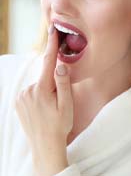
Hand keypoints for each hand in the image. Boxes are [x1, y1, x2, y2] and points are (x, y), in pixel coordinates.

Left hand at [15, 24, 72, 175]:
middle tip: (59, 98)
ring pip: (38, 83)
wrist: (45, 145)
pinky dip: (39, 93)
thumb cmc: (59, 125)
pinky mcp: (18, 102)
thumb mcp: (67, 105)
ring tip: (51, 107)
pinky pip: (31, 90)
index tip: (52, 29)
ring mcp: (21, 96)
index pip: (48, 61)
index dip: (51, 44)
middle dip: (54, 80)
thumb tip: (61, 64)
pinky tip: (43, 107)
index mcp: (42, 89)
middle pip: (45, 75)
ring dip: (46, 88)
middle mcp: (28, 90)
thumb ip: (64, 83)